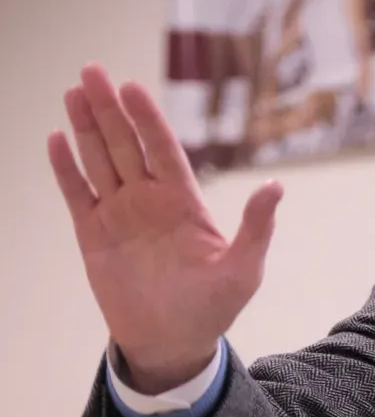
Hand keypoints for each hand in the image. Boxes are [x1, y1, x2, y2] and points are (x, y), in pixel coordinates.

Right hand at [47, 65, 282, 389]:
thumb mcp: (242, 271)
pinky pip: (77, 194)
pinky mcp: (93, 235)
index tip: (132, 88)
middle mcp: (149, 200)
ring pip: (99, 160)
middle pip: (125, 144)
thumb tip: (275, 187)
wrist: (172, 345)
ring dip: (86, 127)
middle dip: (110, 109)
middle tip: (92, 70)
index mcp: (183, 202)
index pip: (162, 149)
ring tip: (74, 92)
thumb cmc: (212, 309)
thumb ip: (256, 229)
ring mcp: (119, 214)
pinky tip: (57, 139)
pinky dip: (66, 168)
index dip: (147, 118)